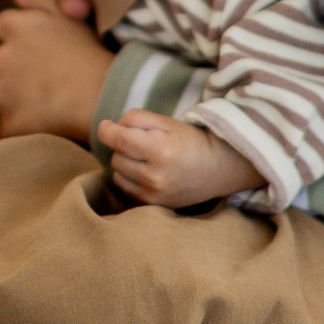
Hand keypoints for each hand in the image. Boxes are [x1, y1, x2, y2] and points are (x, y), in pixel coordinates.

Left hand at [0, 0, 111, 140]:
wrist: (106, 97)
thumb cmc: (93, 55)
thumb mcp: (73, 19)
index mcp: (18, 27)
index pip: (2, 26)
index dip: (21, 38)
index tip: (42, 51)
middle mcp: (3, 55)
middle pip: (1, 62)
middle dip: (18, 70)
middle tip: (52, 79)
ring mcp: (2, 91)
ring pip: (2, 94)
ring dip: (19, 98)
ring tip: (54, 101)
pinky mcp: (8, 121)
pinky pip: (8, 124)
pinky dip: (23, 125)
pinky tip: (49, 123)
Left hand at [96, 110, 264, 208]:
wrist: (217, 168)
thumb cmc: (190, 140)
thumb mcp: (167, 122)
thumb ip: (137, 119)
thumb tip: (111, 127)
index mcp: (160, 150)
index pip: (118, 140)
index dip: (106, 130)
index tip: (106, 126)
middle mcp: (155, 176)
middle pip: (116, 156)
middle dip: (123, 146)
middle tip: (141, 142)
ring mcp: (153, 194)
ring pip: (117, 174)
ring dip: (125, 163)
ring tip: (144, 158)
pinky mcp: (153, 205)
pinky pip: (126, 188)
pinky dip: (130, 178)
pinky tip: (146, 171)